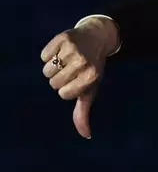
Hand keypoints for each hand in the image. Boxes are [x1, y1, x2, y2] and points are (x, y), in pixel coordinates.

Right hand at [41, 18, 117, 138]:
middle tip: (73, 69)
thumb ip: (84, 111)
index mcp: (91, 76)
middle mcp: (83, 62)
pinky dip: (49, 54)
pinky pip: (44, 55)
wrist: (99, 36)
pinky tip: (63, 50)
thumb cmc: (93, 67)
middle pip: (53, 82)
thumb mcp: (91, 88)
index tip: (77, 80)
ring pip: (47, 70)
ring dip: (54, 67)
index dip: (67, 89)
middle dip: (60, 79)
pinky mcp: (63, 37)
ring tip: (67, 60)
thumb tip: (86, 135)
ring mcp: (73, 49)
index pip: (63, 94)